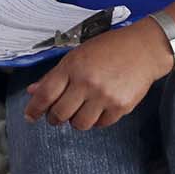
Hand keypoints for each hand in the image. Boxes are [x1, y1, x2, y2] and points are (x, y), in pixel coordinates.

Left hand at [22, 18, 171, 129]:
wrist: (144, 49)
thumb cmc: (109, 49)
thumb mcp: (76, 55)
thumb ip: (54, 76)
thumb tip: (33, 91)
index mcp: (72, 67)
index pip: (46, 94)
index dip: (34, 109)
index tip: (30, 116)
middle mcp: (87, 83)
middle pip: (60, 114)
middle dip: (54, 118)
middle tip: (57, 115)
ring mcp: (104, 96)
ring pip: (80, 124)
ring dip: (76, 120)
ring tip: (81, 109)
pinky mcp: (121, 107)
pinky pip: (101, 125)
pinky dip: (96, 120)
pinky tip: (99, 107)